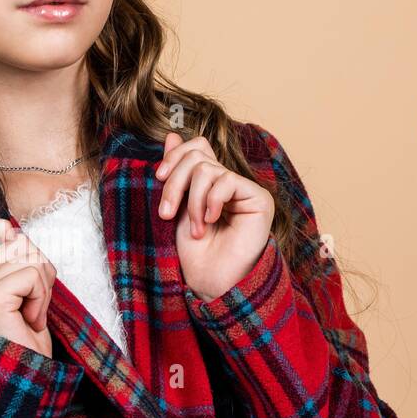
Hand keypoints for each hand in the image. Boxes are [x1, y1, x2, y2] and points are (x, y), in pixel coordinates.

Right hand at [0, 216, 57, 357]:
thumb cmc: (25, 339)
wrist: (25, 378)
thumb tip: (16, 233)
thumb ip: (13, 262)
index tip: (19, 264)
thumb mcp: (18, 291)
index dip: (3, 230)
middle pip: (20, 241)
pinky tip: (30, 322)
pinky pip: (32, 275)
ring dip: (43, 289)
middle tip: (31, 307)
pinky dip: (42, 299)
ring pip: (30, 257)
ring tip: (30, 316)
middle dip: (40, 273)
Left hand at [155, 132, 274, 301]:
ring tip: (195, 229)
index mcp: (210, 182)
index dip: (175, 155)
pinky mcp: (259, 199)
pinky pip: (227, 181)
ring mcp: (245, 189)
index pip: (196, 147)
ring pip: (207, 169)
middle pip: (197, 155)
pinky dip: (210, 202)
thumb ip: (176, 173)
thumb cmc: (194, 253)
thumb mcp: (176, 208)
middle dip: (175, 183)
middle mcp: (229, 182)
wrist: (211, 283)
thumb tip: (171, 134)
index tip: (157, 177)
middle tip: (166, 213)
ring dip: (192, 201)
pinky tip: (211, 223)